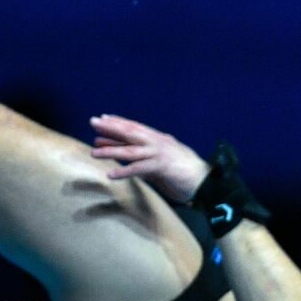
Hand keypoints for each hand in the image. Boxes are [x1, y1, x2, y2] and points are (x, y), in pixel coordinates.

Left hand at [89, 114, 209, 202]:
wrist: (207, 181)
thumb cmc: (187, 173)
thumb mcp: (165, 162)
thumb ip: (149, 159)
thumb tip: (132, 160)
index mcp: (160, 140)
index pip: (136, 128)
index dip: (119, 122)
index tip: (103, 119)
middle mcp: (159, 143)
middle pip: (131, 132)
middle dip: (111, 127)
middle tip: (93, 122)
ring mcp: (160, 154)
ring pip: (131, 150)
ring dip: (111, 151)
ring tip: (94, 152)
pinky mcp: (163, 167)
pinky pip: (140, 168)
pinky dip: (125, 172)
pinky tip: (112, 175)